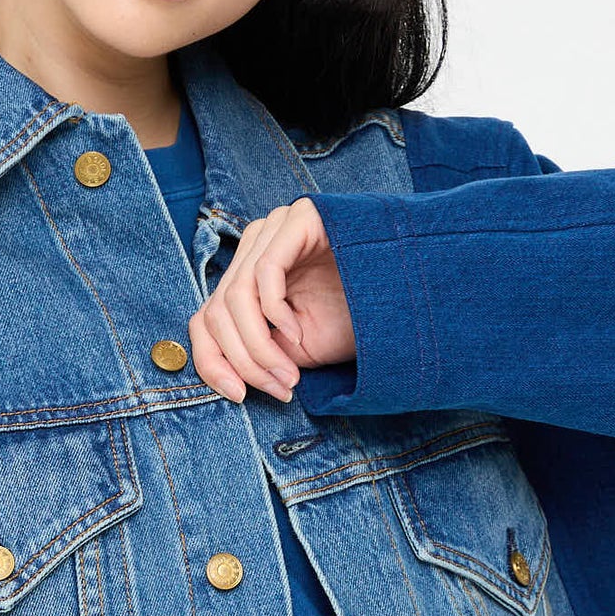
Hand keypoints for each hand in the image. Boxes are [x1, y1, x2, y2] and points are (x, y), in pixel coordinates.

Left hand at [188, 196, 353, 403]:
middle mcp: (253, 247)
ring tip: (288, 373)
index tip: (238, 396)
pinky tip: (298, 333)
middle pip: (216, 312)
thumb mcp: (295, 349)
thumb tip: (227, 376)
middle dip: (244, 361)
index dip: (212, 363)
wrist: (409, 292)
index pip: (205, 318)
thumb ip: (257, 355)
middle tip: (278, 389)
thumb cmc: (354, 317)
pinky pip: (265, 272)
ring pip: (235, 297)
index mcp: (247, 276)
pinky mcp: (297, 219)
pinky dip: (275, 313)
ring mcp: (273, 228)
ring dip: (259, 347)